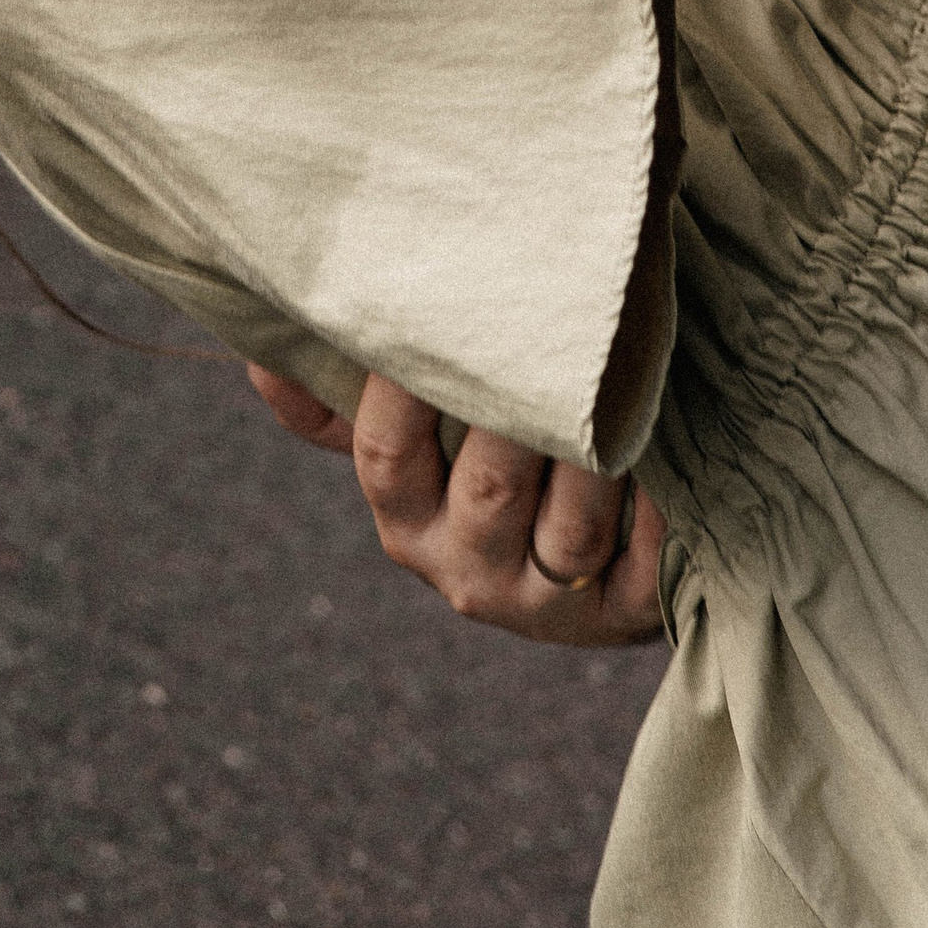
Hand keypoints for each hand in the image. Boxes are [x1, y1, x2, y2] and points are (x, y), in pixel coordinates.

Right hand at [246, 364, 667, 648]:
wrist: (597, 571)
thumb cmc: (489, 466)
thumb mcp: (414, 443)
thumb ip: (338, 400)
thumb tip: (257, 350)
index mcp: (407, 522)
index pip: (388, 454)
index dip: (405, 386)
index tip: (435, 308)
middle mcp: (468, 574)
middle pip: (489, 489)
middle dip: (519, 414)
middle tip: (551, 329)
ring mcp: (548, 604)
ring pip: (570, 531)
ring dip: (599, 457)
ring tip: (622, 386)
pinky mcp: (624, 619)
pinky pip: (644, 566)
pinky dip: (658, 511)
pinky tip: (670, 452)